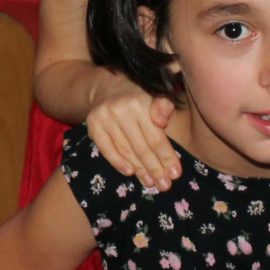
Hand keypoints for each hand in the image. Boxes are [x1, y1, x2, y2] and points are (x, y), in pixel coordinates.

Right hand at [89, 73, 180, 189]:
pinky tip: (130, 173)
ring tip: (150, 183)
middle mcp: (121, 110)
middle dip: (155, 169)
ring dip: (139, 170)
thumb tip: (161, 122)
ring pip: (125, 150)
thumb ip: (165, 106)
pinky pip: (106, 148)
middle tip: (164, 185)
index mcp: (141, 102)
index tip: (176, 174)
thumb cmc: (141, 95)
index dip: (166, 157)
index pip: (155, 137)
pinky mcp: (93, 124)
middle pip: (141, 147)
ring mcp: (105, 117)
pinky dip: (118, 162)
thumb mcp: (158, 94)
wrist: (109, 85)